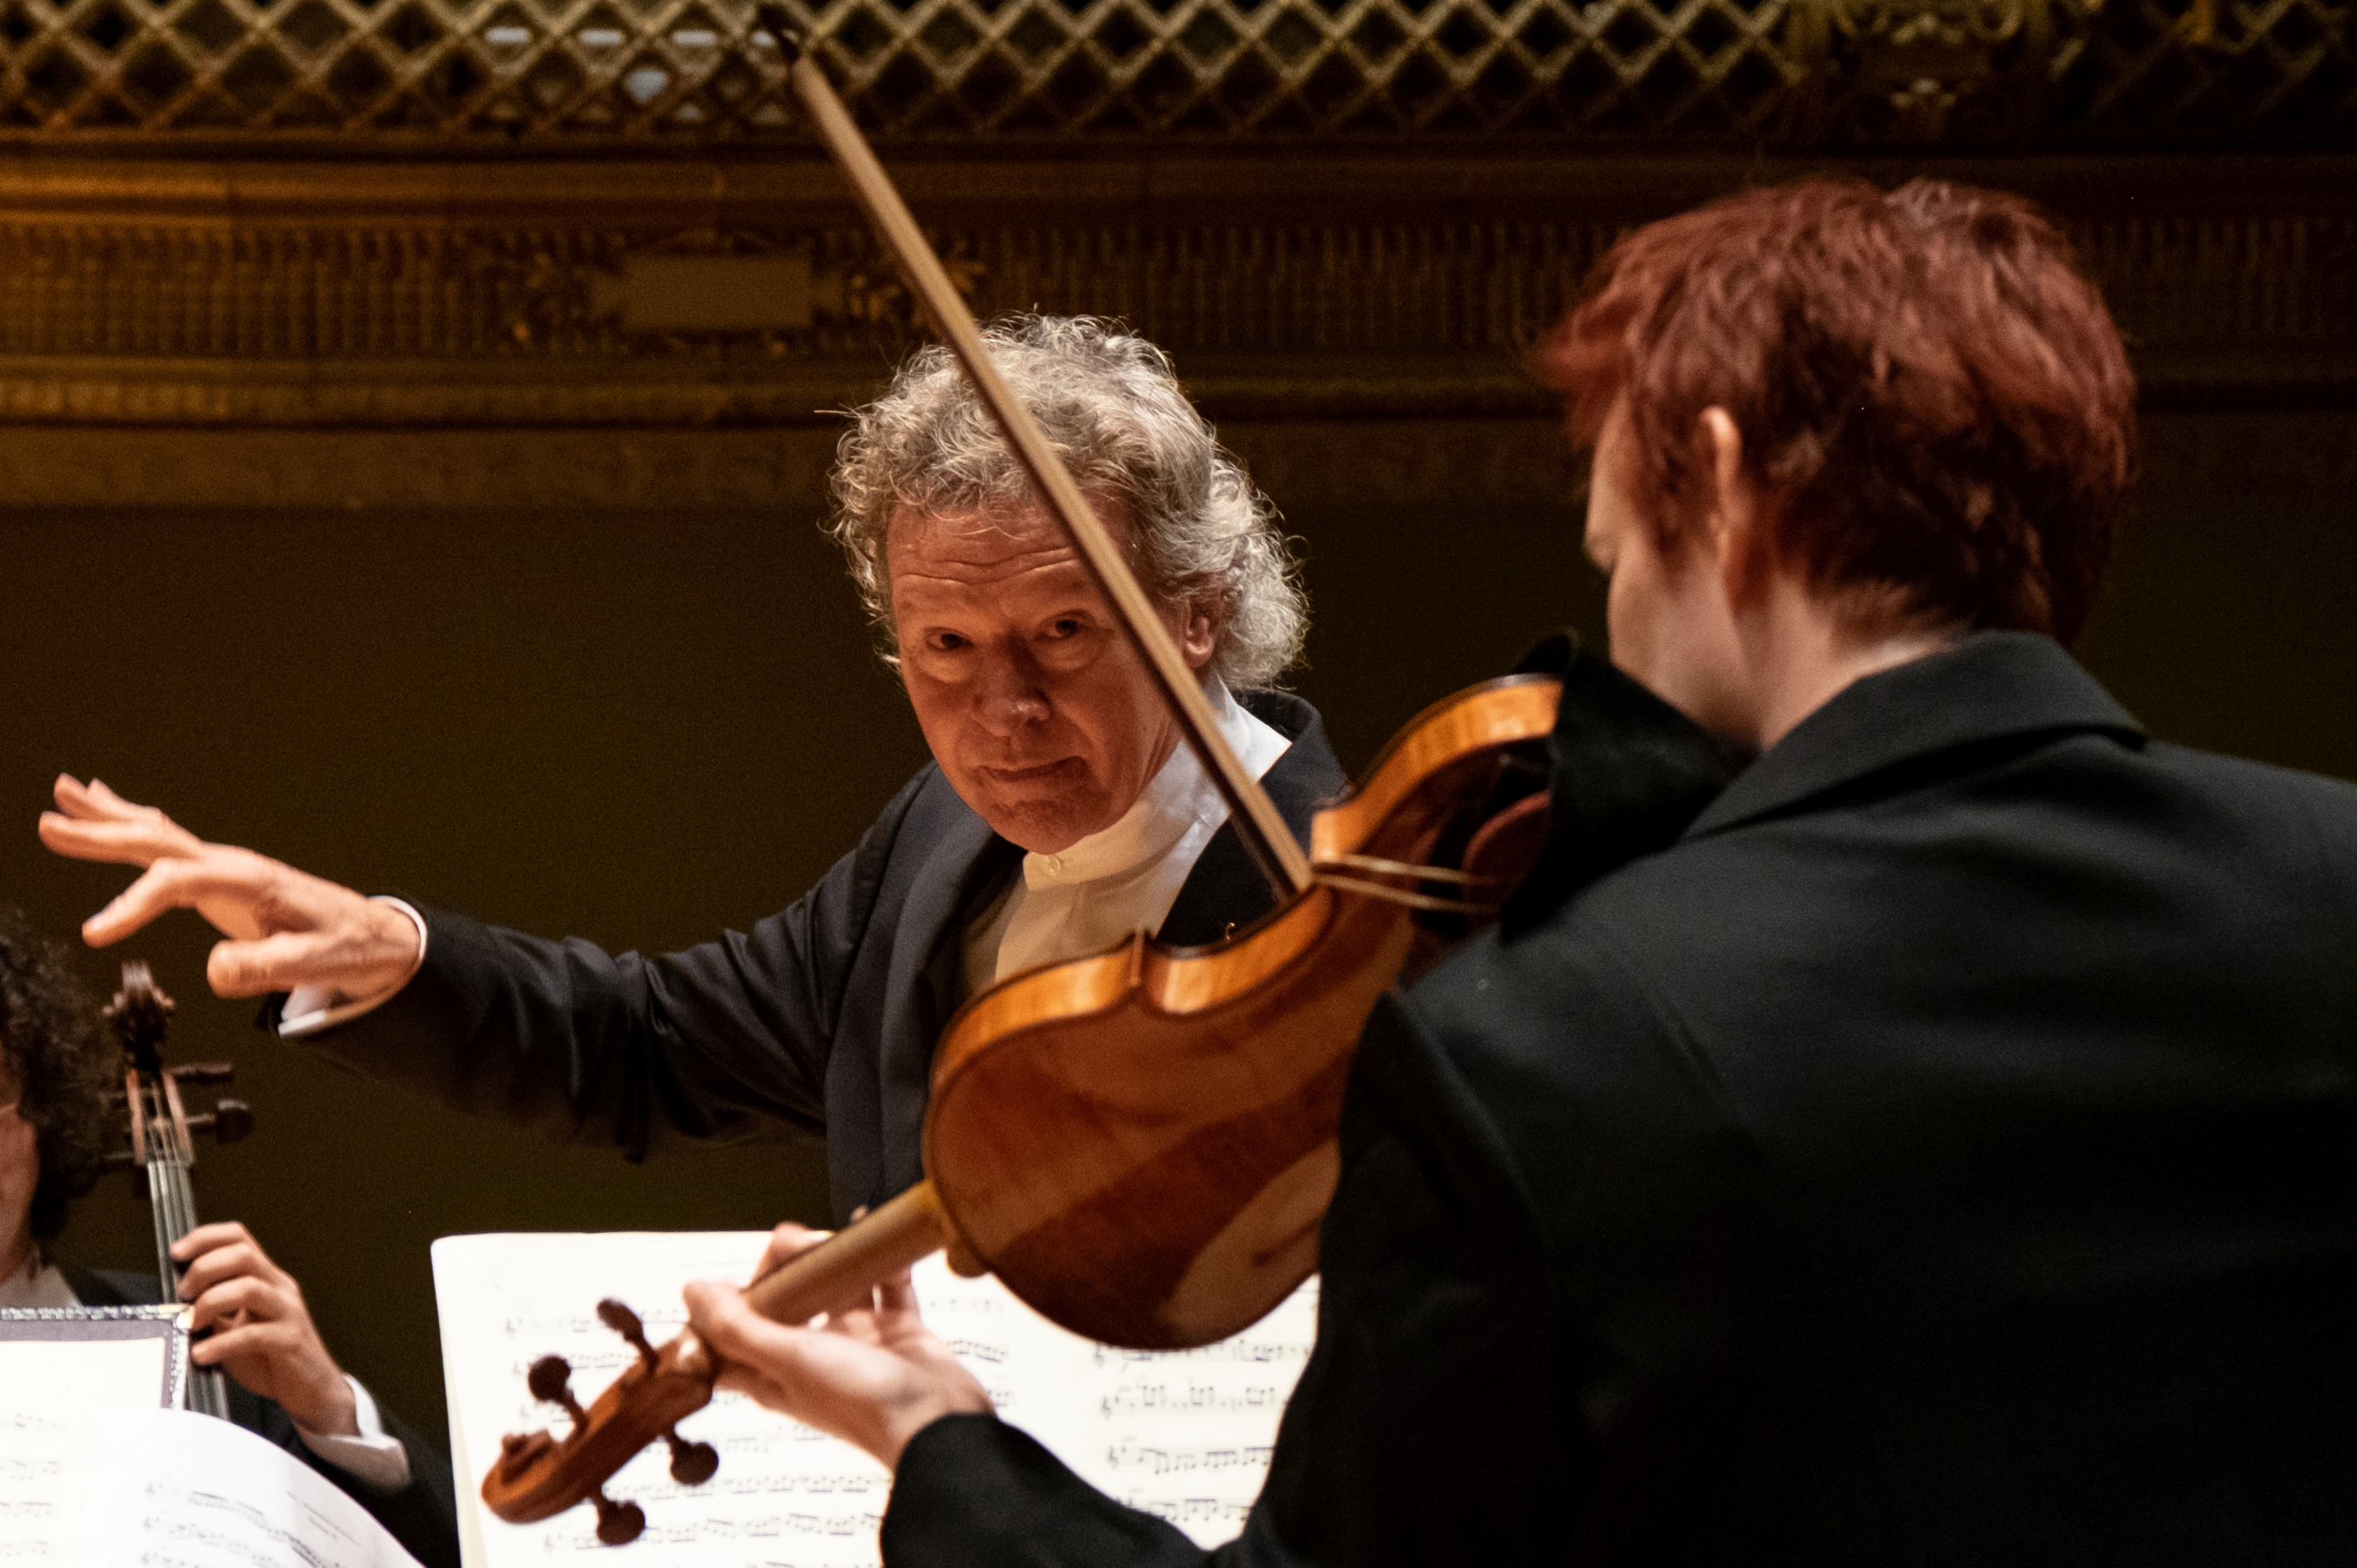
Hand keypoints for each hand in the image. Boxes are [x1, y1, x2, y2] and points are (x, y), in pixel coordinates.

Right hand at [38, 777, 417, 999]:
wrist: (375, 935)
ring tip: (65, 793)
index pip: (177, 883)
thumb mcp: (314, 965)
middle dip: (103, 834)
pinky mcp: (224, 878)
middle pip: (159, 842)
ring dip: (111, 817)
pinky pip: (170, 845)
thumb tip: (214, 970)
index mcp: (250, 883)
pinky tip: (111, 809)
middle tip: (49, 823)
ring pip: (161, 834)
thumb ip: (266, 968)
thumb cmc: (348, 947)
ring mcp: (227, 868)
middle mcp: (234, 866)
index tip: (95, 933)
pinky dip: (135, 825)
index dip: (133, 905)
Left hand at [173, 1222, 357, 1435]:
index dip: (206, 1238)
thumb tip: (179, 1303)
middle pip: (244, 1255)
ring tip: (190, 1323)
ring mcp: (288, 1314)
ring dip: (210, 1302)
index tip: (177, 1252)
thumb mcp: (237, 1328)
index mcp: (268, 1280)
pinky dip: (221, 1343)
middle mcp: (281, 1289)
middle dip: (204, 1268)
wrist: (312, 1390)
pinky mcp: (290, 1342)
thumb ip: (216, 1312)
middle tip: (183, 1293)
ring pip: (250, 1288)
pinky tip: (202, 1354)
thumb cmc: (272, 1359)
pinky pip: (254, 1335)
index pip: (240, 1238)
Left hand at [681, 1224, 991, 1471]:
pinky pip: (886, 1286)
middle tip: (798, 1244)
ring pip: (835, 1287)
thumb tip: (693, 1293)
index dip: (725, 1306)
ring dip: (834, 1258)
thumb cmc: (865, 1406)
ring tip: (839, 1238)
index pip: (733, 1338)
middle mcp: (811, 1357)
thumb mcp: (790, 1361)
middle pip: (786, 1299)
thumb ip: (738, 1327)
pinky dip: (882, 1263)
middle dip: (787, 1265)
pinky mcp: (896, 1331)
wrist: (939, 1426)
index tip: (730, 1277)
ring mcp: (856, 1342)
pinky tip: (876, 1241)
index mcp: (776, 1375)